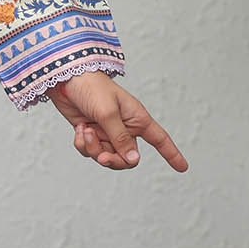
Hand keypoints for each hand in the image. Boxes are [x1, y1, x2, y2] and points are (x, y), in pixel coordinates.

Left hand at [48, 72, 187, 172]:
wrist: (65, 79)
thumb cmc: (92, 88)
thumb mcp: (108, 114)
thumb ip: (121, 139)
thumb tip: (134, 161)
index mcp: (137, 119)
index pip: (160, 140)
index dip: (172, 154)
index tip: (183, 168)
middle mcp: (125, 128)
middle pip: (127, 158)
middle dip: (113, 160)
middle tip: (102, 156)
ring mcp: (107, 131)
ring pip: (106, 156)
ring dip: (93, 148)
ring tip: (85, 131)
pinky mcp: (90, 133)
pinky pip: (90, 151)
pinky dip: (82, 144)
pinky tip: (78, 129)